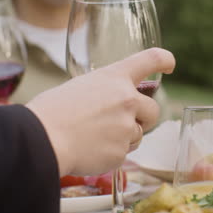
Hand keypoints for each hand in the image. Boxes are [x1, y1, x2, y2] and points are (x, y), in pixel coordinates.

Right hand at [26, 48, 175, 175]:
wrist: (42, 139)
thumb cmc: (50, 111)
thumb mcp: (79, 87)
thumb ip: (103, 93)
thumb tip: (107, 106)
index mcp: (114, 77)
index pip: (149, 59)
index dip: (164, 59)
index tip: (170, 64)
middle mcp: (127, 99)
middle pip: (154, 109)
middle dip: (144, 117)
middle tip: (127, 122)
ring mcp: (127, 127)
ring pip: (138, 134)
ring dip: (125, 137)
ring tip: (96, 137)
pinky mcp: (122, 151)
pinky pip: (124, 153)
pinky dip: (112, 153)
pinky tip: (91, 150)